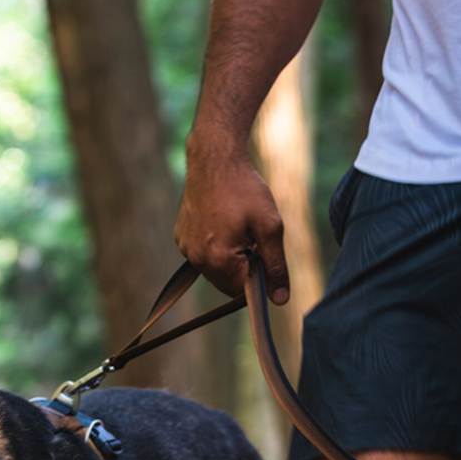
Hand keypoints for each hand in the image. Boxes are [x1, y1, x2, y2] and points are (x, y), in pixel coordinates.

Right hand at [174, 138, 289, 303]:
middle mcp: (197, 260)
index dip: (259, 277)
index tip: (264, 253)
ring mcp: (186, 249)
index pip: (244, 292)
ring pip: (214, 270)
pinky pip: (202, 255)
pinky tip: (222, 221)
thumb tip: (280, 300)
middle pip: (227, 284)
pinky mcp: (180, 238)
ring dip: (229, 258)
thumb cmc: (245, 189)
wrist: (214, 158)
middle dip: (243, 269)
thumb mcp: (269, 226)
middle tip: (252, 237)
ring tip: (237, 227)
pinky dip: (214, 247)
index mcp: (219, 260)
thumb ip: (276, 265)